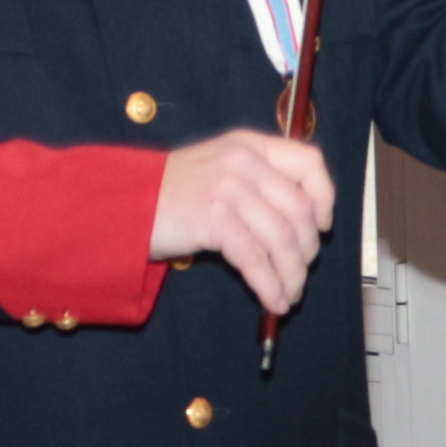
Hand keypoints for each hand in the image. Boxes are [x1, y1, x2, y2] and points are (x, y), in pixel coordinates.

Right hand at [148, 130, 334, 319]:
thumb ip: (259, 183)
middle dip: (306, 251)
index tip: (323, 226)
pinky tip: (272, 301)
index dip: (325, 197)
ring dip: (291, 275)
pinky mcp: (213, 218)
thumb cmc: (171, 195)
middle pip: (300, 211)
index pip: (309, 162)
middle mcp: (243, 161)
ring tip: (288, 295)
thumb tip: (306, 225)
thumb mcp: (220, 170)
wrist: (121, 204)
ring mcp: (228, 187)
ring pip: (282, 239)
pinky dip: (270, 285)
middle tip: (299, 274)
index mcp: (249, 145)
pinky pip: (255, 259)